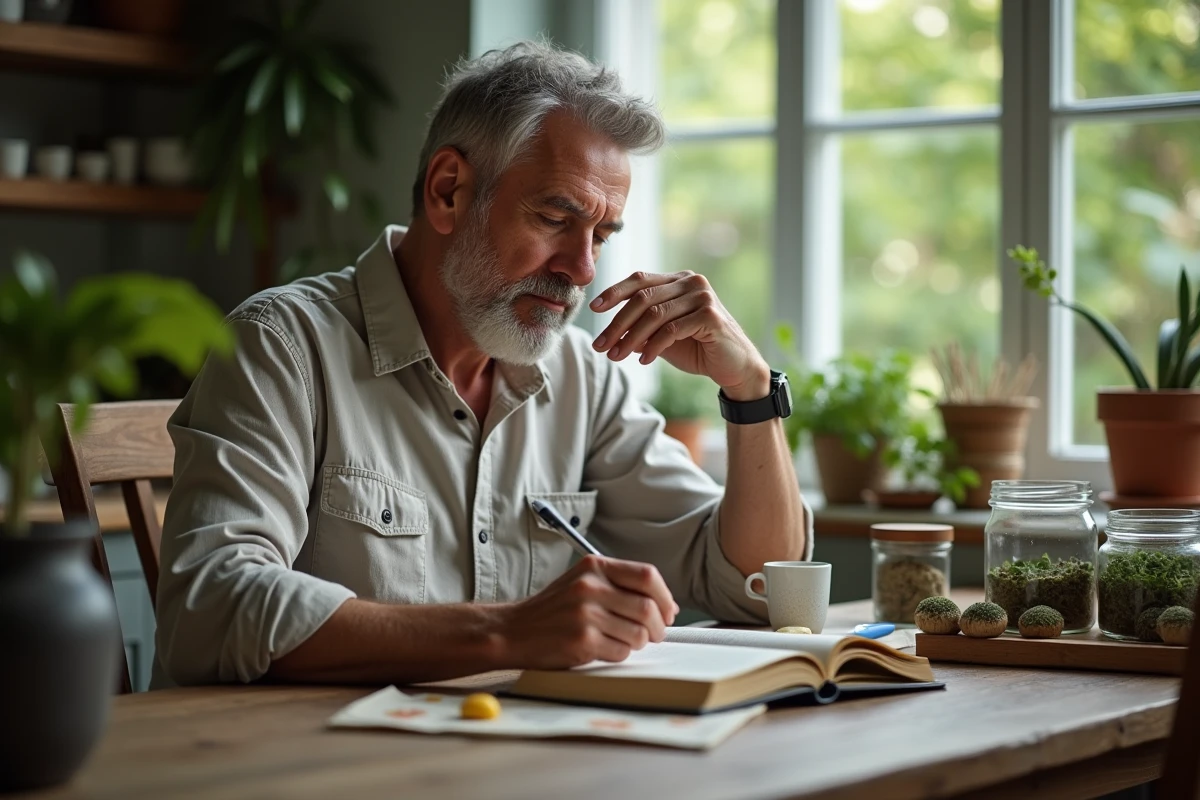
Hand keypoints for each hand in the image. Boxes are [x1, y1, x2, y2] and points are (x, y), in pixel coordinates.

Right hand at [498, 555, 678, 668]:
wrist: (513, 631)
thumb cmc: (552, 610)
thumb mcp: (582, 582)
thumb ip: (620, 586)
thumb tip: (666, 606)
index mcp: (594, 566)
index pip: (648, 575)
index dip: (664, 597)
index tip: (667, 611)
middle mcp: (590, 586)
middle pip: (648, 608)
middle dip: (658, 627)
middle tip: (654, 635)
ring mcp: (585, 613)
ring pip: (638, 633)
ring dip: (638, 643)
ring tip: (623, 641)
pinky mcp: (582, 640)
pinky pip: (621, 652)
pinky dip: (619, 654)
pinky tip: (603, 649)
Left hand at [590, 271, 769, 400]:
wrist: (734, 367)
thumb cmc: (698, 348)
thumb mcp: (663, 336)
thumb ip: (642, 327)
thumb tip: (609, 331)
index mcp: (678, 280)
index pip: (640, 279)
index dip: (614, 292)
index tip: (594, 309)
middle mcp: (691, 282)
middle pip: (643, 298)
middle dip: (617, 323)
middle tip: (600, 345)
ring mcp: (702, 296)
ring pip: (655, 314)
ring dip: (630, 338)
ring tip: (616, 356)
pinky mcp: (710, 315)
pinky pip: (672, 329)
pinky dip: (653, 346)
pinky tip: (643, 360)